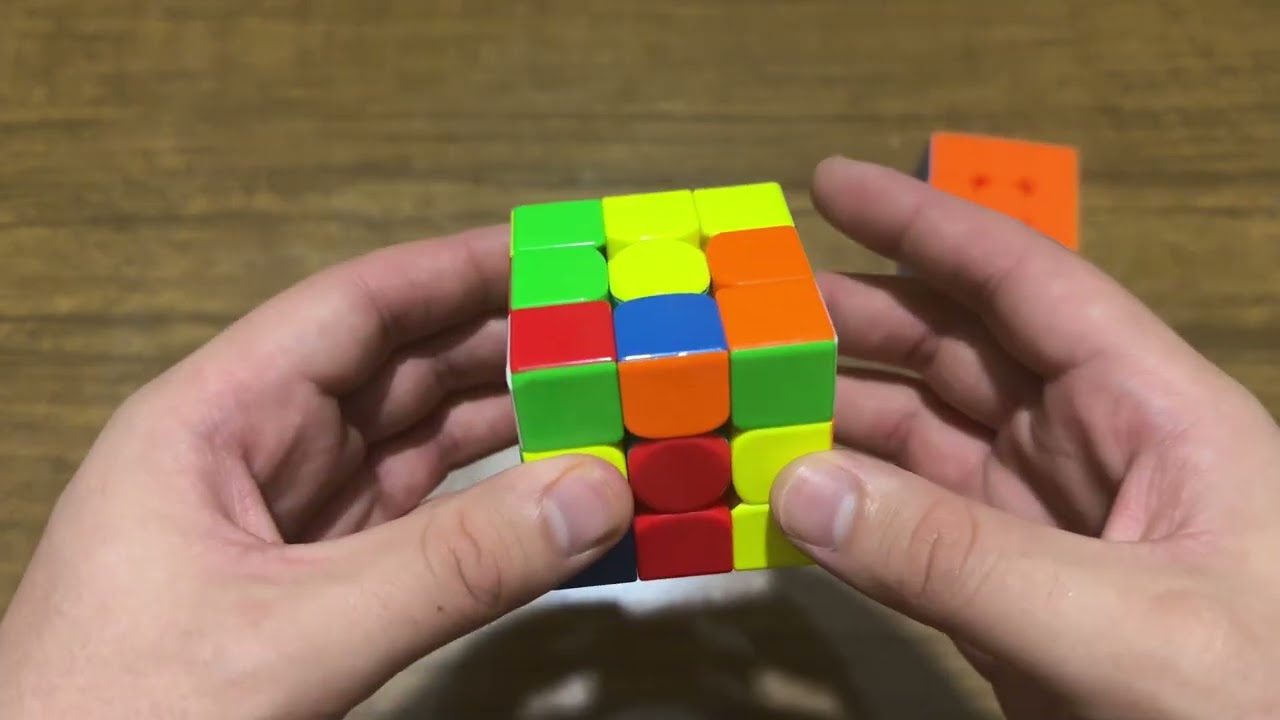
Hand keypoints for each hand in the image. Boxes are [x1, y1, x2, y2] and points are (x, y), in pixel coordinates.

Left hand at [0, 227, 632, 717]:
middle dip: (498, 347)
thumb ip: (450, 567)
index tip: (546, 251)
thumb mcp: (296, 635)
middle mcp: (254, 455)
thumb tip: (593, 494)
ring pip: (413, 444)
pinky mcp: (314, 583)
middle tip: (601, 331)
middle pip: (395, 371)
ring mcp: (287, 522)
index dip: (452, 272)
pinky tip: (546, 492)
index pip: (351, 310)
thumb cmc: (122, 715)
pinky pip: (419, 519)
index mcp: (216, 420)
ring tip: (596, 402)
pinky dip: (487, 503)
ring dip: (503, 425)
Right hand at [772, 157, 1279, 717]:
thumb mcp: (1129, 626)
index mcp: (1150, 412)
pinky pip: (912, 533)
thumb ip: (959, 557)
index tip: (828, 185)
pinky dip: (846, 513)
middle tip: (754, 308)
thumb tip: (798, 482)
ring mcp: (1049, 530)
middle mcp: (1093, 452)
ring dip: (837, 417)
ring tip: (747, 398)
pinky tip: (785, 499)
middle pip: (959, 353)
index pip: (1025, 283)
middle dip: (857, 319)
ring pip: (924, 444)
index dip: (926, 226)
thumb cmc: (1267, 704)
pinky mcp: (1014, 602)